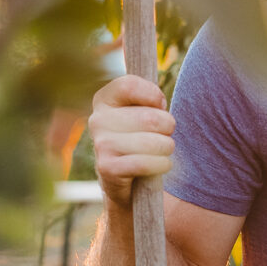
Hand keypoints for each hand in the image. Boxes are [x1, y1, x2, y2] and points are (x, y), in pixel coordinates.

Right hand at [91, 74, 173, 208]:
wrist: (126, 180)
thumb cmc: (141, 138)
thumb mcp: (143, 112)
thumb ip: (150, 98)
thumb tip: (159, 103)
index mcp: (105, 99)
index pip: (130, 85)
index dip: (153, 95)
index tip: (159, 106)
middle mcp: (97, 119)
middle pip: (150, 117)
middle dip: (168, 127)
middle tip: (165, 135)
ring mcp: (100, 144)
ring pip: (151, 142)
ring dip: (167, 148)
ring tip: (163, 151)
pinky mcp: (106, 168)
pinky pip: (144, 163)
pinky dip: (162, 165)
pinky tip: (162, 164)